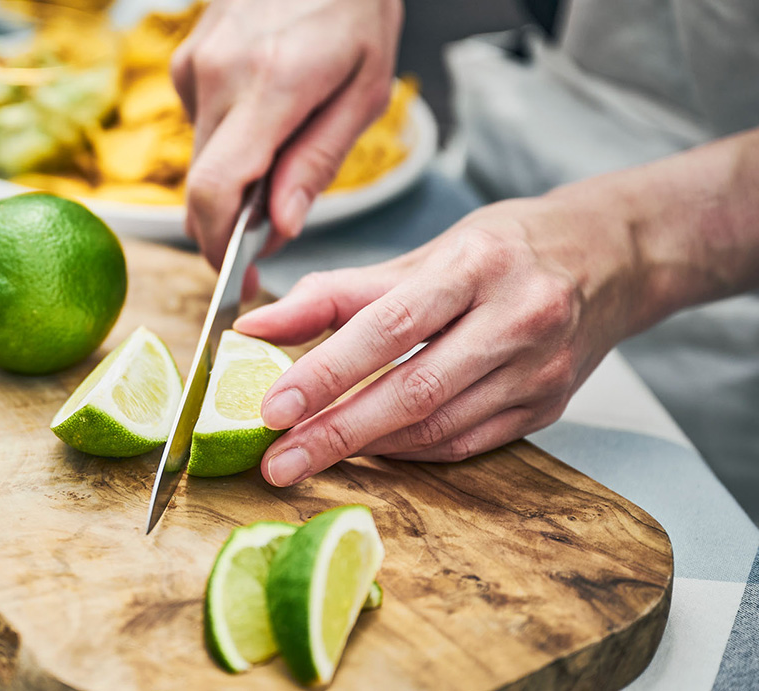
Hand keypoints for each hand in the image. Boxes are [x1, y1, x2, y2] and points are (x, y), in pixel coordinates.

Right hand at [171, 0, 401, 269]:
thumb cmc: (354, 9)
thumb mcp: (364, 90)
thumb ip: (317, 163)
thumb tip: (279, 228)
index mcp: (271, 85)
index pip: (216, 191)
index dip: (219, 249)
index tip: (240, 282)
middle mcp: (218, 76)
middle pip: (200, 189)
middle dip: (228, 230)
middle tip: (266, 246)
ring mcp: (193, 66)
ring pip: (199, 162)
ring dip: (232, 184)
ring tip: (284, 154)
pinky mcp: (185, 62)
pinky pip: (200, 128)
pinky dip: (228, 145)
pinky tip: (265, 116)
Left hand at [234, 196, 644, 485]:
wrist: (611, 257)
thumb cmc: (503, 249)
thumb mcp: (423, 253)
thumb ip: (336, 292)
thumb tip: (256, 328)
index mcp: (476, 265)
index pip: (389, 326)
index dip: (326, 372)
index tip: (271, 407)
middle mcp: (517, 318)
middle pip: (412, 390)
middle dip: (335, 433)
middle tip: (277, 461)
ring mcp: (539, 370)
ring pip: (437, 426)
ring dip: (366, 448)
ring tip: (306, 457)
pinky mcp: (548, 407)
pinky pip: (464, 443)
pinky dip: (408, 451)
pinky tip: (368, 450)